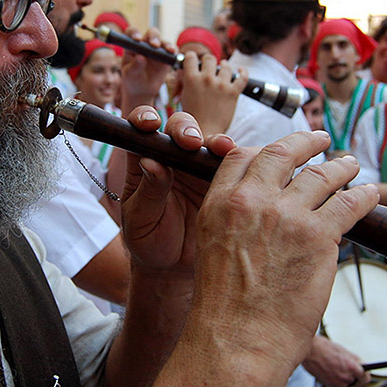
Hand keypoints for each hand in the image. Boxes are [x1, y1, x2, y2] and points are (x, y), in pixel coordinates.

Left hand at [119, 107, 234, 272]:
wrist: (174, 267)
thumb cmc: (149, 241)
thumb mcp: (141, 219)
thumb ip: (148, 191)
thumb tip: (151, 163)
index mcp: (146, 160)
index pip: (141, 130)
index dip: (145, 119)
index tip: (150, 125)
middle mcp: (173, 157)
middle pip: (180, 128)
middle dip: (186, 129)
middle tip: (191, 141)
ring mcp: (199, 167)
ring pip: (209, 142)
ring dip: (216, 141)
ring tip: (222, 148)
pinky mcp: (224, 180)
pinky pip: (234, 165)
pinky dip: (241, 159)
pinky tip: (246, 161)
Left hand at [120, 27, 172, 109]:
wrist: (143, 89)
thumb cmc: (132, 79)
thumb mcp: (130, 74)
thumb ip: (134, 66)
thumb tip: (140, 58)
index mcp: (132, 45)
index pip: (132, 33)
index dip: (134, 33)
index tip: (137, 39)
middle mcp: (145, 44)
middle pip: (151, 33)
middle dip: (154, 37)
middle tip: (154, 45)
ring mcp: (157, 49)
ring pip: (163, 42)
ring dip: (166, 44)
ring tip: (169, 50)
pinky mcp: (166, 56)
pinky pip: (172, 51)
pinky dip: (174, 51)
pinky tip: (174, 54)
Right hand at [178, 52, 247, 135]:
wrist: (204, 132)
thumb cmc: (193, 116)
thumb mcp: (183, 95)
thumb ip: (186, 81)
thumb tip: (188, 71)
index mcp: (191, 79)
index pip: (191, 57)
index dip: (192, 57)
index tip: (193, 60)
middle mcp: (206, 79)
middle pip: (209, 58)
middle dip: (208, 62)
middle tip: (208, 67)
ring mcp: (221, 85)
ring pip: (225, 66)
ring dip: (224, 67)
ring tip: (223, 68)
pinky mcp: (233, 92)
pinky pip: (243, 77)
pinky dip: (243, 71)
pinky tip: (240, 70)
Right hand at [187, 131, 378, 368]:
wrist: (238, 340)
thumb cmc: (226, 310)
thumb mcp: (213, 251)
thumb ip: (235, 225)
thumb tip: (264, 220)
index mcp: (220, 205)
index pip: (242, 157)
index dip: (266, 150)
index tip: (283, 152)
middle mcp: (251, 201)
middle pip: (282, 153)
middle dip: (306, 141)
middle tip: (320, 138)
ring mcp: (287, 215)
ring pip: (322, 174)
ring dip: (341, 166)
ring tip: (351, 164)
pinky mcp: (318, 235)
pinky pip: (349, 203)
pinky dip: (362, 195)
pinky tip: (368, 194)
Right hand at [304, 336, 370, 386]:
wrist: (308, 351)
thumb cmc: (326, 348)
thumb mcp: (344, 351)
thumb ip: (356, 361)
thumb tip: (364, 367)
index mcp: (351, 367)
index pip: (365, 378)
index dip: (366, 376)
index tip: (365, 374)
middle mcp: (346, 377)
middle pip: (358, 385)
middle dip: (359, 380)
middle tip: (357, 376)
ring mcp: (337, 384)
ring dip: (350, 382)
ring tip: (345, 373)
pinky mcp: (330, 386)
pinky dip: (342, 384)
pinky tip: (338, 376)